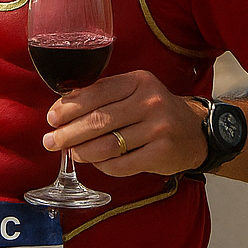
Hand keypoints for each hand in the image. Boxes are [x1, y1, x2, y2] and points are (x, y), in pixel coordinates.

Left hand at [43, 70, 207, 177]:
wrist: (196, 132)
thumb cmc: (155, 112)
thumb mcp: (136, 92)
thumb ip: (105, 96)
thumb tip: (63, 109)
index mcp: (139, 81)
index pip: (97, 92)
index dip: (69, 107)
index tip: (52, 118)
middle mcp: (150, 102)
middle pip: (99, 120)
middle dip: (69, 133)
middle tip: (51, 141)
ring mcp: (158, 128)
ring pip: (107, 145)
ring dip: (82, 152)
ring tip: (71, 153)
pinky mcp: (161, 153)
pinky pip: (121, 164)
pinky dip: (103, 166)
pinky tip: (96, 163)